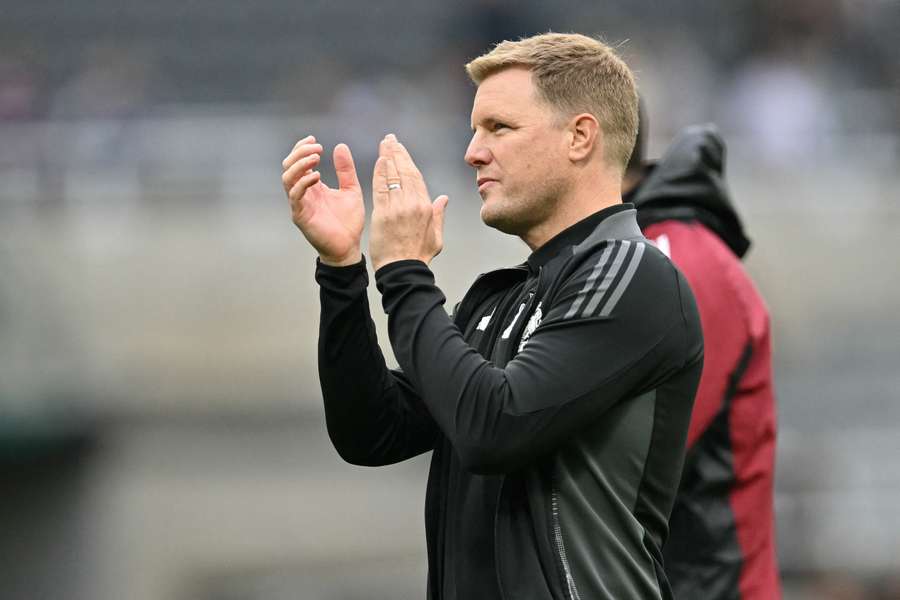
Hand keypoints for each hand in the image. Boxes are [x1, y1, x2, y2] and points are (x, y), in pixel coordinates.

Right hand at [283, 135, 363, 265]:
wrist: (349, 247)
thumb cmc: (348, 222)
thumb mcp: (351, 189)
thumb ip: (345, 170)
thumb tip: (340, 146)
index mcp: (312, 186)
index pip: (298, 162)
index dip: (302, 148)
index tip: (314, 139)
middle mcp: (303, 193)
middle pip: (288, 166)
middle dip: (299, 153)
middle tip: (317, 147)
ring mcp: (300, 204)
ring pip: (287, 178)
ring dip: (300, 165)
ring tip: (316, 158)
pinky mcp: (301, 216)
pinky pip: (295, 195)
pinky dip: (303, 182)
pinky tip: (316, 176)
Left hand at [369, 134, 448, 270]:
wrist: (403, 270)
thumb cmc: (418, 256)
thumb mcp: (436, 236)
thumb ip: (439, 215)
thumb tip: (444, 199)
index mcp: (426, 207)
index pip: (416, 177)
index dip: (408, 160)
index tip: (401, 150)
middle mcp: (413, 203)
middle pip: (404, 171)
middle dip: (397, 152)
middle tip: (390, 139)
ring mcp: (397, 207)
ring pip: (392, 175)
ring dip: (387, 157)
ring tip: (384, 143)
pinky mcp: (383, 213)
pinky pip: (381, 187)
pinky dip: (380, 172)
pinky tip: (379, 160)